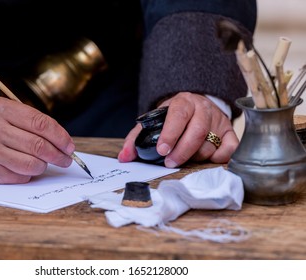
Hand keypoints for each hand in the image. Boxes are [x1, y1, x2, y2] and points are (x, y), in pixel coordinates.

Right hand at [0, 97, 74, 182]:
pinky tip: (26, 169)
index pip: (41, 124)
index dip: (61, 137)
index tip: (69, 146)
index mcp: (3, 109)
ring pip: (31, 164)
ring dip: (44, 166)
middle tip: (66, 159)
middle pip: (39, 146)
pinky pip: (19, 177)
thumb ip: (32, 122)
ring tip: (44, 163)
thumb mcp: (6, 110)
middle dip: (59, 155)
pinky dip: (28, 175)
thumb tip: (62, 142)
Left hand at [118, 92, 238, 166]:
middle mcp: (203, 108)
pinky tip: (207, 159)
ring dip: (195, 157)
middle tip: (170, 163)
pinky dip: (219, 157)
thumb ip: (137, 138)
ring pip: (210, 144)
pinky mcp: (230, 131)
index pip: (178, 116)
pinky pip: (230, 148)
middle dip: (182, 151)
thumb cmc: (172, 117)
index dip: (170, 134)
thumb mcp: (153, 122)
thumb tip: (124, 157)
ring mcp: (218, 120)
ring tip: (183, 158)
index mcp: (183, 102)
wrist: (194, 106)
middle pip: (197, 132)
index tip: (162, 150)